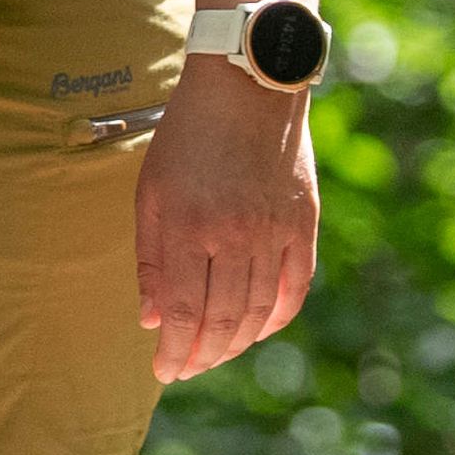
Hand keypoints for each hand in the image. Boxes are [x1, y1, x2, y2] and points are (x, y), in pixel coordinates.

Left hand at [134, 55, 313, 380]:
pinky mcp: (303, 223)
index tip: (164, 370)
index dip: (174, 352)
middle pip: (222, 321)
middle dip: (201, 355)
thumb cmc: (188, 134)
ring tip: (215, 354)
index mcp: (190, 227)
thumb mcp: (151, 190)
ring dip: (235, 343)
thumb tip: (152, 320)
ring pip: (259, 311)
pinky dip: (277, 317)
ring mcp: (275, 231)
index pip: (183, 314)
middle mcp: (236, 236)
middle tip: (186, 368)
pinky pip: (295, 287)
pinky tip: (258, 330)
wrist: (249, 84)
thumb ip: (151, 258)